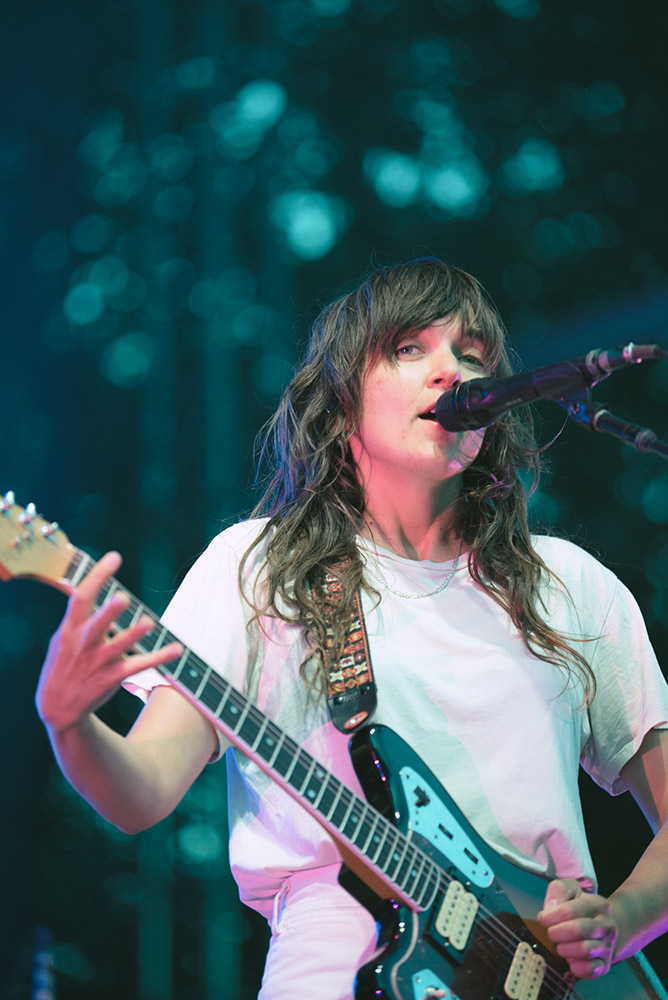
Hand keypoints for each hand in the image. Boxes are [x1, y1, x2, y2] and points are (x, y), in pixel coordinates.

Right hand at [36, 551, 182, 733]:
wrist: (57, 708)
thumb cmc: (63, 664)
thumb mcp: (61, 638)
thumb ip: (77, 614)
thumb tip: (83, 584)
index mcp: (70, 628)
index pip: (81, 598)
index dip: (97, 577)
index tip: (115, 557)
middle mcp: (84, 643)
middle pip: (97, 624)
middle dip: (109, 612)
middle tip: (123, 598)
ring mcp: (98, 661)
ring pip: (118, 646)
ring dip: (134, 635)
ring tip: (149, 623)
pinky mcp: (112, 677)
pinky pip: (138, 666)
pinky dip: (159, 657)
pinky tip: (177, 649)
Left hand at [537, 878, 617, 979]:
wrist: (602, 928)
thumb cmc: (581, 908)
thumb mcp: (571, 890)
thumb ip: (559, 890)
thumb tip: (551, 906)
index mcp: (598, 904)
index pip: (570, 910)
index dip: (551, 916)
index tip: (543, 918)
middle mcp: (607, 925)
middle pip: (577, 930)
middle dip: (556, 932)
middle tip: (551, 933)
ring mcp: (608, 946)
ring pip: (584, 950)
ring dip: (564, 949)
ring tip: (561, 945)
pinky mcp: (605, 964)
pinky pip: (590, 970)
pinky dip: (575, 967)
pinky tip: (570, 960)